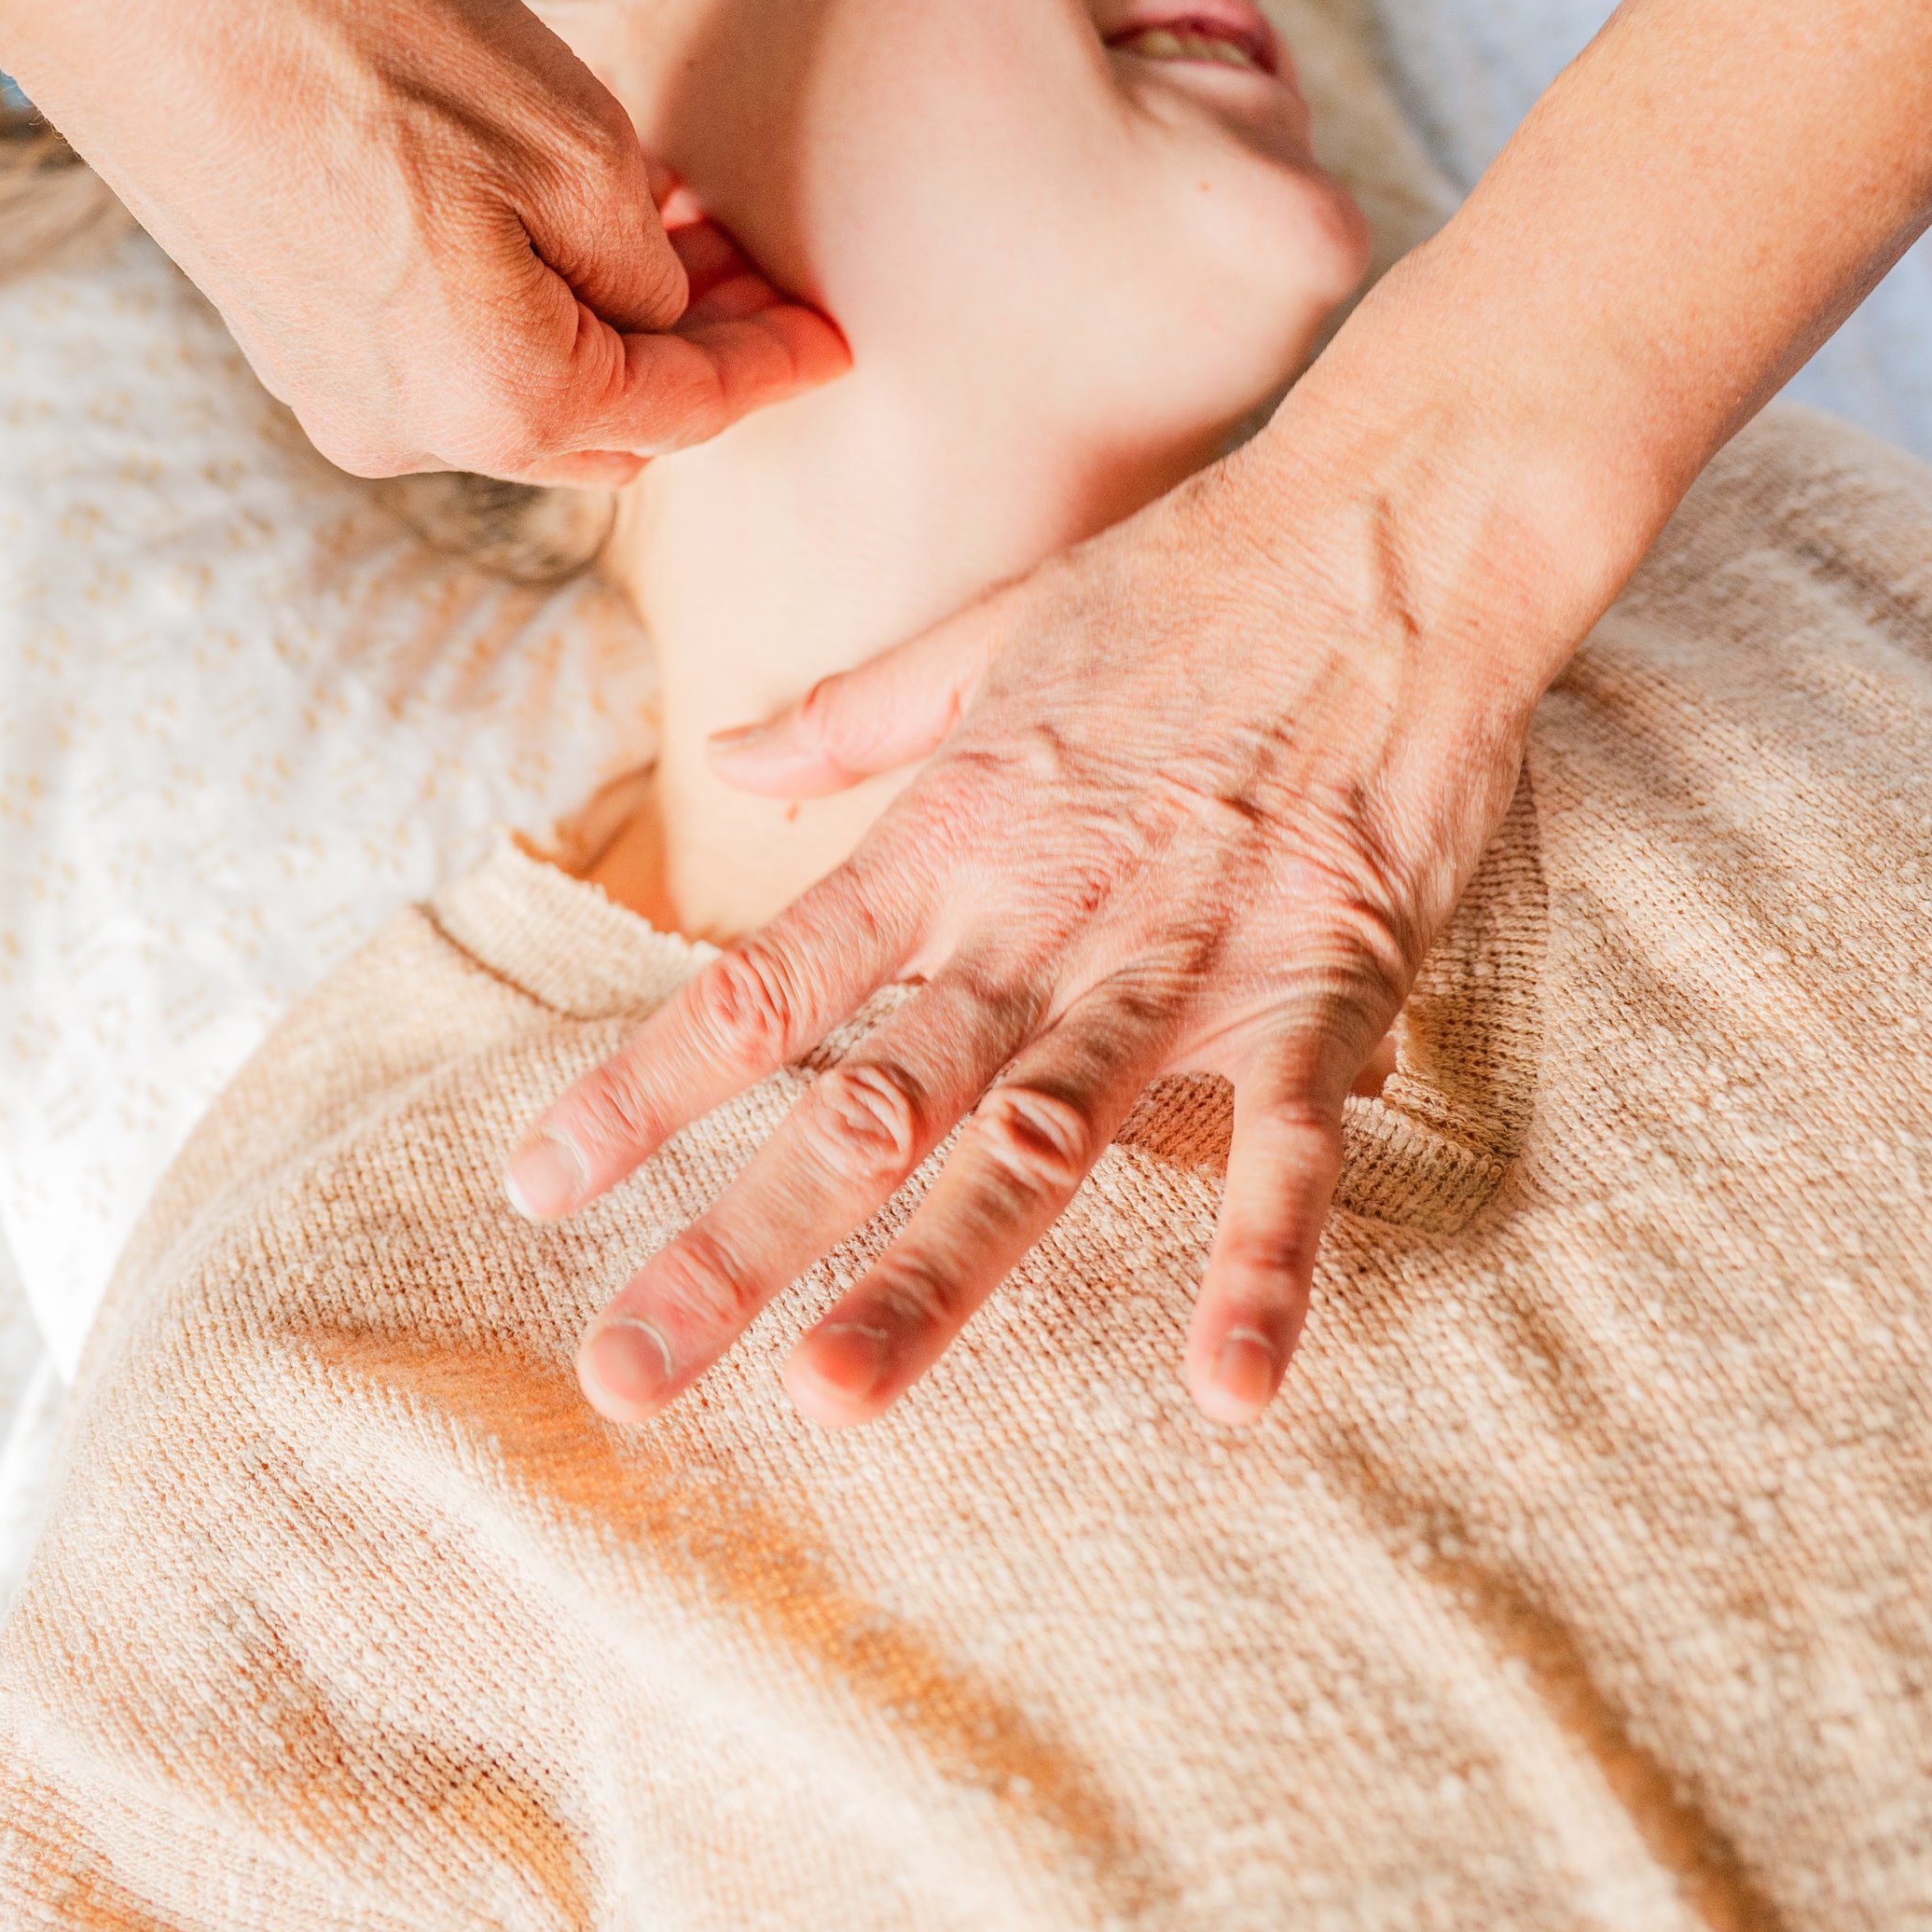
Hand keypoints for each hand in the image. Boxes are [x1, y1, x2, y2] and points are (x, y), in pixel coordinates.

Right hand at [0, 0, 843, 482]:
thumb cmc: (363, 44)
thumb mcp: (573, 142)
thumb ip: (644, 262)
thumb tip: (654, 308)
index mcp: (504, 400)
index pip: (687, 408)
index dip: (774, 361)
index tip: (837, 333)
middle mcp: (412, 433)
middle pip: (604, 427)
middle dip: (693, 357)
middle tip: (762, 268)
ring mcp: (333, 395)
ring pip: (518, 393)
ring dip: (602, 328)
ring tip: (666, 230)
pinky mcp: (283, 340)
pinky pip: (440, 354)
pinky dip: (516, 310)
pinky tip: (544, 222)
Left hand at [511, 396, 1553, 1429]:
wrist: (1392, 529)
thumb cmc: (1190, 581)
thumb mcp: (987, 635)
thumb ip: (850, 718)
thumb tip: (727, 753)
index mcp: (949, 843)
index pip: (763, 987)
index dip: (641, 1091)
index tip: (538, 1191)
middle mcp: (1037, 922)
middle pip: (865, 1107)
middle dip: (739, 1247)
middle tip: (629, 1373)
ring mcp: (1179, 963)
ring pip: (1036, 1146)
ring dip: (933, 1278)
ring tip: (830, 1402)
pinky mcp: (1325, 984)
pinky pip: (1287, 1147)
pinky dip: (1259, 1262)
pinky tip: (1227, 1391)